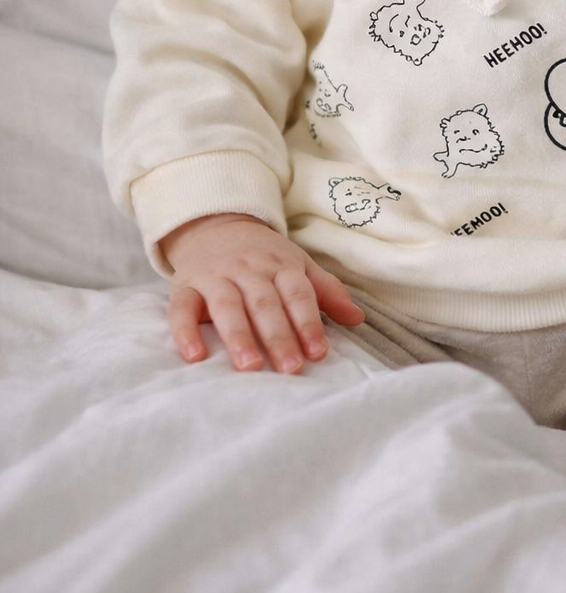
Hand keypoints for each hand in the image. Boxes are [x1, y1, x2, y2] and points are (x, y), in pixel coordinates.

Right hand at [162, 213, 366, 373]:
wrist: (215, 224)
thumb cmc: (263, 255)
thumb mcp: (298, 264)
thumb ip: (326, 291)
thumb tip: (357, 319)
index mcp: (280, 265)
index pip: (297, 294)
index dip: (308, 323)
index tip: (319, 353)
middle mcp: (248, 269)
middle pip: (265, 303)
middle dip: (279, 336)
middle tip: (291, 368)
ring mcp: (215, 276)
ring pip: (227, 306)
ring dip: (239, 336)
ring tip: (251, 367)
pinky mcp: (185, 286)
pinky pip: (181, 308)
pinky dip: (185, 332)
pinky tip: (195, 356)